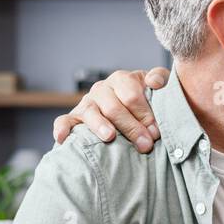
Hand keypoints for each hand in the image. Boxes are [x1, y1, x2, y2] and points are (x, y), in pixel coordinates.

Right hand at [52, 67, 168, 150]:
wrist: (129, 108)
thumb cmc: (146, 100)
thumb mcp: (157, 87)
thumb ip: (161, 79)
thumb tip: (153, 82)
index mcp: (122, 79)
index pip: (132, 95)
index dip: (145, 114)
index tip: (155, 132)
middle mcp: (102, 89)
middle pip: (114, 107)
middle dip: (131, 127)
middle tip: (145, 144)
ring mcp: (87, 103)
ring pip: (90, 112)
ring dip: (100, 125)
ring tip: (109, 137)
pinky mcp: (75, 117)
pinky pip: (64, 121)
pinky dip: (62, 129)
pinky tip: (62, 139)